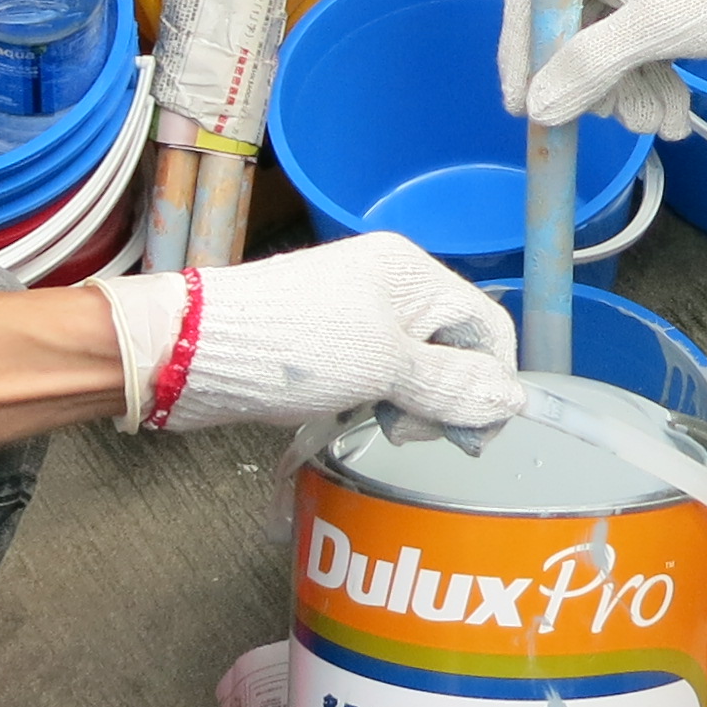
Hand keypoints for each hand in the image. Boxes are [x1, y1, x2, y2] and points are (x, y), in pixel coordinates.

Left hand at [94, 235, 519, 433]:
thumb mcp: (386, 367)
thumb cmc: (293, 348)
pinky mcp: (324, 345)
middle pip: (453, 349)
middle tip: (405, 430)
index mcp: (412, 272)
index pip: (487, 326)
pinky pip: (375, 376)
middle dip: (445, 397)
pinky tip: (352, 416)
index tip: (467, 434)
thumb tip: (514, 399)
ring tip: (374, 423)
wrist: (192, 350)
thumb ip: (453, 385)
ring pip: (414, 369)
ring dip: (408, 405)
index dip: (490, 381)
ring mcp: (354, 314)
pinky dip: (374, 401)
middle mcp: (389, 286)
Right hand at [501, 0, 706, 136]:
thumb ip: (590, 66)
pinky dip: (657, 82)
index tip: (522, 105)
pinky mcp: (674, 0)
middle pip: (573, 33)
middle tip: (620, 117)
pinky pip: (646, 47)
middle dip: (595, 86)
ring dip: (632, 93)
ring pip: (614, 48)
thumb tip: (536, 107)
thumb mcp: (656, 29)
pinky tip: (677, 116)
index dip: (519, 54)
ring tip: (664, 122)